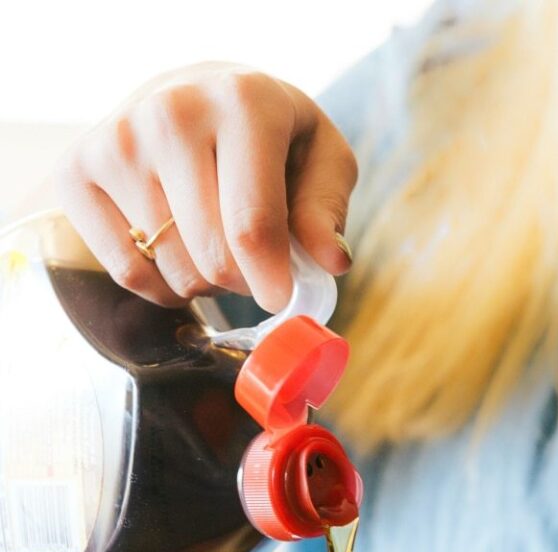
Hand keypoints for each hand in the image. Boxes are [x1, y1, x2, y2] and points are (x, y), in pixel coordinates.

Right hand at [55, 63, 356, 310]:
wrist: (186, 96)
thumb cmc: (265, 137)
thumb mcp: (319, 158)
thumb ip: (327, 210)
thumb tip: (330, 262)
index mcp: (242, 104)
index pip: (252, 226)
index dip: (271, 281)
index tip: (280, 299)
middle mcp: (171, 114)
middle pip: (212, 258)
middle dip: (242, 280)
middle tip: (251, 262)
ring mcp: (117, 142)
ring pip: (173, 270)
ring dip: (203, 282)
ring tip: (212, 245)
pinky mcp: (77, 172)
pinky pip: (127, 273)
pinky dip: (159, 287)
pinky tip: (174, 254)